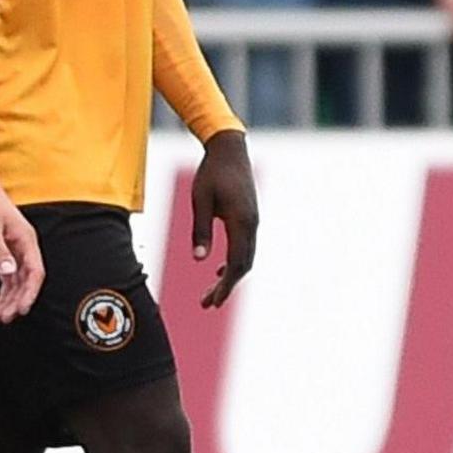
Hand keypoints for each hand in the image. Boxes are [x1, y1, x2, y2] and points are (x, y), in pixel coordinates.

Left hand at [0, 172, 49, 323]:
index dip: (30, 292)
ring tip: (0, 317)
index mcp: (26, 241)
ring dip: (9, 300)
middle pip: (26, 281)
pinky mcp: (3, 252)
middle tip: (6, 317)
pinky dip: (3, 292)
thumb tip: (9, 272)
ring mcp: (14, 251)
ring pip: (16, 282)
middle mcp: (23, 248)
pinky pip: (7, 278)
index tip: (23, 308)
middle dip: (17, 301)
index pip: (35, 272)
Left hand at [187, 130, 258, 308]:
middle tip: (206, 304)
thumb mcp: (200, 200)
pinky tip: (218, 269)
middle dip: (226, 287)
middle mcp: (252, 224)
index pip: (236, 263)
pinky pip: (245, 247)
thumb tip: (200, 260)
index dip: (225, 286)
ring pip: (245, 257)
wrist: (230, 149)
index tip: (212, 302)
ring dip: (230, 277)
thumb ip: (200, 230)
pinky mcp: (249, 217)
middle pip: (243, 265)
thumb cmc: (211, 172)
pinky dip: (233, 262)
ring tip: (211, 292)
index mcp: (241, 222)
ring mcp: (252, 221)